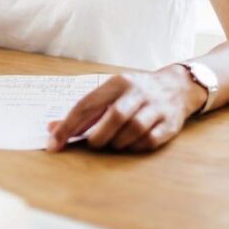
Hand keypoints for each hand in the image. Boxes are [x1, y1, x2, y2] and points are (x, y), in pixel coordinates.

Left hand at [46, 66, 206, 152]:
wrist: (177, 86)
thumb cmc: (133, 94)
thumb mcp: (109, 94)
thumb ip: (84, 112)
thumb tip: (52, 130)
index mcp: (117, 82)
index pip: (87, 104)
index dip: (68, 125)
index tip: (53, 143)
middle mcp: (137, 91)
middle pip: (114, 116)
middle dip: (98, 136)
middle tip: (92, 144)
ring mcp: (156, 107)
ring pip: (133, 129)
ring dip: (117, 142)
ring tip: (112, 143)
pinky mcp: (170, 123)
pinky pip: (149, 141)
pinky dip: (135, 146)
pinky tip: (130, 145)